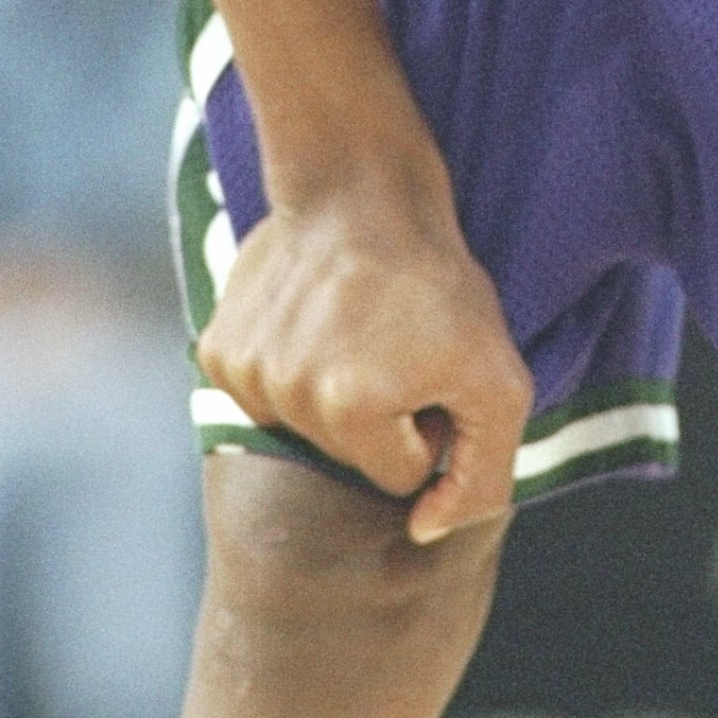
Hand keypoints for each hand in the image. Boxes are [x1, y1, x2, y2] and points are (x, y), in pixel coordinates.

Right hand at [197, 167, 532, 544]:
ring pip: (305, 429)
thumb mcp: (500, 379)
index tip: (431, 369)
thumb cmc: (436, 280)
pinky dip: (289, 369)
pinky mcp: (217, 351)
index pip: (401, 475)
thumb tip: (423, 530)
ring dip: (334, 391)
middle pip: (349, 455)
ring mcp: (243, 374)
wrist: (358, 187)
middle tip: (397, 344)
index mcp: (350, 410)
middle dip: (382, 414)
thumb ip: (482, 476)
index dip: (429, 427)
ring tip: (355, 326)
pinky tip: (311, 320)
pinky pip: (264, 397)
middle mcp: (286, 397)